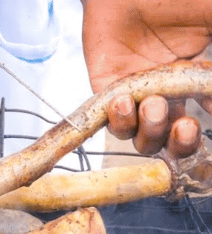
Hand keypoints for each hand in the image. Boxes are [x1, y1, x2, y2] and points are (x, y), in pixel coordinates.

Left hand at [82, 0, 211, 158]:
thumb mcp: (210, 16)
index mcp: (193, 78)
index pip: (206, 111)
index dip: (209, 117)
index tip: (211, 110)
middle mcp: (165, 92)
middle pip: (173, 139)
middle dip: (181, 143)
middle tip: (185, 128)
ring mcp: (135, 93)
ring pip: (142, 137)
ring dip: (150, 130)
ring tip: (152, 104)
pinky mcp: (106, 90)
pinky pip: (111, 120)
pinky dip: (119, 119)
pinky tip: (124, 100)